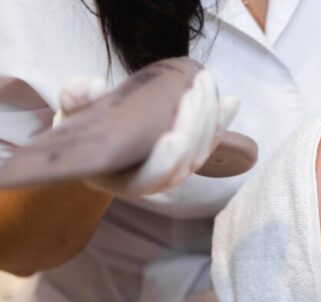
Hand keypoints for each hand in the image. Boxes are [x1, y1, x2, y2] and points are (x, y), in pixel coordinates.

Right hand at [55, 71, 239, 195]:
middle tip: (194, 91)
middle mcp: (155, 180)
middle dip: (195, 126)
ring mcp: (177, 169)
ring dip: (210, 117)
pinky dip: (223, 121)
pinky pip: (212, 141)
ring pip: (202, 150)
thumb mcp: (70, 116)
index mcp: (123, 180)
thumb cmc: (81, 130)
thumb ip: (75, 101)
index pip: (150, 178)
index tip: (175, 136)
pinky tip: (231, 101)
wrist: (99, 138)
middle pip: (185, 161)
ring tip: (205, 83)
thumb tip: (93, 85)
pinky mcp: (191, 155)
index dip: (166, 160)